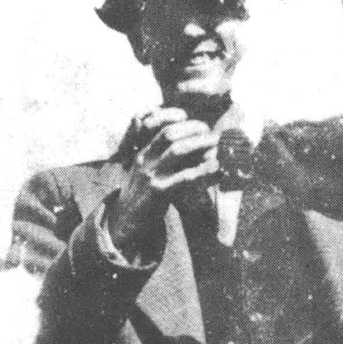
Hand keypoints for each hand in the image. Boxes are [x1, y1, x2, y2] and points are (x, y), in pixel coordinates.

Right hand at [112, 106, 220, 245]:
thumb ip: (158, 158)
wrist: (125, 222)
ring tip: (216, 143)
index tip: (197, 124)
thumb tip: (185, 147)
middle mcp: (145, 160)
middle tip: (209, 132)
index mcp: (142, 153)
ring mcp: (151, 175)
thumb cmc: (142, 196)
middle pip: (170, 133)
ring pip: (177, 150)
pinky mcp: (159, 192)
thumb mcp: (144, 171)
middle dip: (193, 129)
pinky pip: (186, 177)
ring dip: (200, 143)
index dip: (180, 122)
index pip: (160, 127)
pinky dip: (204, 170)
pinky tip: (217, 168)